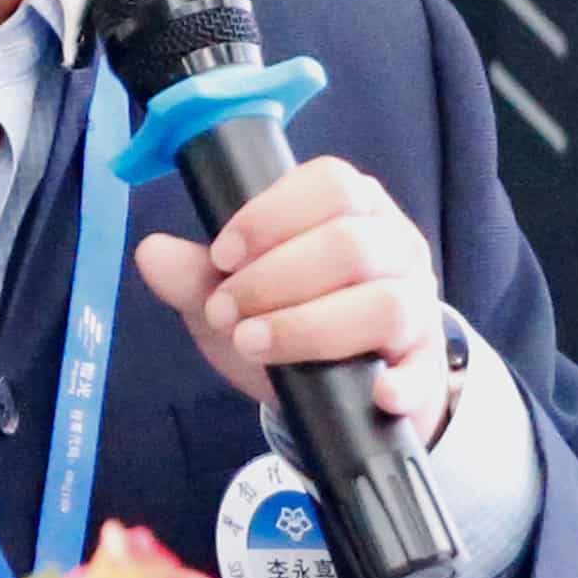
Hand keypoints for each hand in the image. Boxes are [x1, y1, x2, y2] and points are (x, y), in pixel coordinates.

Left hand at [132, 159, 453, 442]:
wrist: (345, 389)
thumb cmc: (293, 321)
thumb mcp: (239, 296)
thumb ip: (197, 276)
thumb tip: (151, 253)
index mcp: (354, 210)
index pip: (330, 185)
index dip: (271, 216)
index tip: (223, 255)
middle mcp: (395, 247)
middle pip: (350, 244)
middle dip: (273, 279)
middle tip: (225, 312)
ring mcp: (417, 306)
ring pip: (384, 303)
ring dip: (310, 326)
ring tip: (255, 343)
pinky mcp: (426, 366)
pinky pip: (425, 371)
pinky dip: (402, 382)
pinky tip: (376, 393)